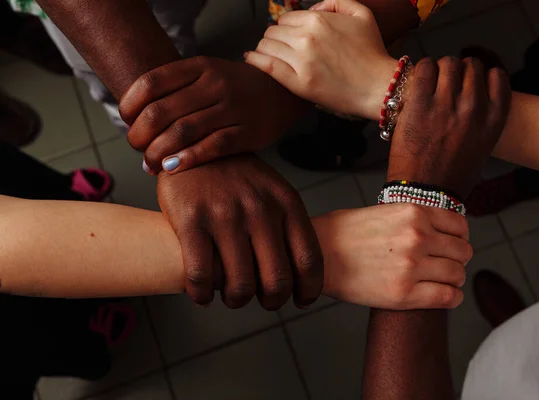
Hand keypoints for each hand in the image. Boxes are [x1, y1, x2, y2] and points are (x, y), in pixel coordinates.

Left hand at [119, 58, 307, 173]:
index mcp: (199, 66)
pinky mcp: (248, 132)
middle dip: (139, 135)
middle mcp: (215, 84)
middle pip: (161, 112)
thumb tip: (135, 119)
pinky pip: (212, 147)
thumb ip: (176, 90)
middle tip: (137, 148)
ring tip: (150, 165)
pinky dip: (188, 159)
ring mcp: (233, 108)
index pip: (151, 83)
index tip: (127, 120)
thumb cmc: (234, 87)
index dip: (130, 105)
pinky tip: (172, 168)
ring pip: (183, 132)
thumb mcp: (207, 74)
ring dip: (158, 153)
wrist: (282, 92)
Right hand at [157, 154, 322, 309]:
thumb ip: (287, 225)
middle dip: (272, 302)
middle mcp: (260, 209)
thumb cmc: (237, 177)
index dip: (308, 290)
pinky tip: (201, 292)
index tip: (301, 301)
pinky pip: (200, 276)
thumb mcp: (272, 191)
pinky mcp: (190, 219)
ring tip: (230, 295)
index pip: (309, 260)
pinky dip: (202, 294)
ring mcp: (225, 214)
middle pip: (276, 281)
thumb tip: (299, 276)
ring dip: (235, 300)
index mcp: (286, 202)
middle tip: (261, 300)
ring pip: (239, 286)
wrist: (193, 141)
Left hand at [245, 0, 395, 119]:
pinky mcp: (298, 82)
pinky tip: (251, 59)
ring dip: (265, 49)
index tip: (288, 37)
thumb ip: (336, 2)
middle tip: (280, 48)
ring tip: (267, 55)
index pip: (286, 18)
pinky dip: (255, 60)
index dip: (286, 27)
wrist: (378, 86)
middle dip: (275, 38)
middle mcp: (307, 37)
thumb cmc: (372, 53)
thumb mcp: (361, 15)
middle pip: (273, 32)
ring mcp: (301, 61)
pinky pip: (267, 66)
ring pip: (267, 47)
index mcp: (318, 19)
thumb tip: (314, 7)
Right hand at [317, 203, 470, 309]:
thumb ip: (413, 218)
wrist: (317, 255)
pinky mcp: (404, 294)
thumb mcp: (383, 211)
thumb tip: (438, 229)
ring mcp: (412, 266)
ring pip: (458, 274)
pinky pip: (448, 297)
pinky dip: (452, 297)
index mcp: (413, 212)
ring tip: (439, 280)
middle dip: (456, 259)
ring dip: (453, 278)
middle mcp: (418, 237)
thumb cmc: (343, 233)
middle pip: (463, 251)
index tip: (451, 244)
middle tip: (443, 264)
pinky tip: (443, 295)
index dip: (458, 237)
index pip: (460, 226)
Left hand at [388, 56, 511, 197]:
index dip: (482, 75)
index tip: (471, 81)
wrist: (424, 194)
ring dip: (440, 69)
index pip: (497, 76)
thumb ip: (481, 121)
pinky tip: (420, 80)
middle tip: (447, 82)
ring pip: (449, 63)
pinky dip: (423, 69)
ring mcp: (446, 105)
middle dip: (459, 71)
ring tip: (432, 82)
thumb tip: (474, 101)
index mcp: (493, 120)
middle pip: (472, 66)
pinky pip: (425, 67)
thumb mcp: (480, 148)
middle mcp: (474, 108)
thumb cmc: (450, 176)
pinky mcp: (420, 104)